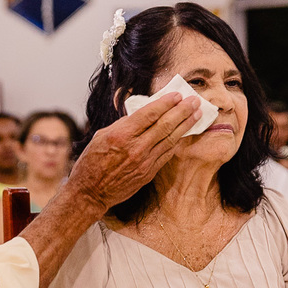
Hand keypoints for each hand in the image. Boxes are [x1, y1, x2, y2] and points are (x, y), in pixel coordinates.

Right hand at [66, 93, 201, 211]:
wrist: (91, 192)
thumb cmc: (92, 162)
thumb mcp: (102, 135)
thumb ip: (123, 124)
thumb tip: (141, 113)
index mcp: (121, 135)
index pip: (150, 114)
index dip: (166, 103)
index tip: (177, 95)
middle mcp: (136, 148)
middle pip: (165, 125)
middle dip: (182, 111)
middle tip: (194, 101)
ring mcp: (144, 162)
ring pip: (170, 140)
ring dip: (185, 125)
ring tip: (196, 114)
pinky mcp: (148, 173)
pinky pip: (166, 154)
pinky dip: (176, 142)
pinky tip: (184, 133)